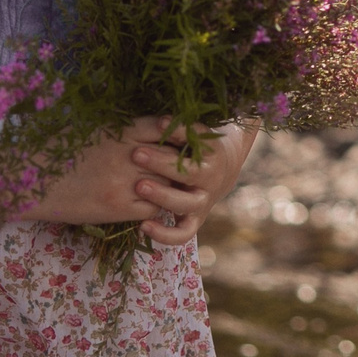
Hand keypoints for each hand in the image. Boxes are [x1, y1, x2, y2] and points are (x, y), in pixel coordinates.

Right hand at [6, 118, 183, 225]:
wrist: (29, 178)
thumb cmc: (57, 149)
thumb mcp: (92, 127)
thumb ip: (122, 129)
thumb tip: (148, 132)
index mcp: (121, 130)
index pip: (164, 127)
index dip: (175, 135)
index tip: (178, 141)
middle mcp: (128, 154)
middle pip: (172, 158)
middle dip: (177, 163)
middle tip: (182, 168)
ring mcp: (125, 182)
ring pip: (166, 186)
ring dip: (168, 188)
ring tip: (167, 189)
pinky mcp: (117, 208)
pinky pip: (151, 209)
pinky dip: (153, 207)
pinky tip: (146, 204)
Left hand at [126, 119, 255, 246]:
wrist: (220, 172)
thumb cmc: (197, 148)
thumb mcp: (194, 135)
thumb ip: (180, 129)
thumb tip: (161, 122)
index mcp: (212, 157)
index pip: (197, 144)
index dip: (178, 133)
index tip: (158, 124)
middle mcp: (210, 182)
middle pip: (189, 175)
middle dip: (162, 164)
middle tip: (136, 154)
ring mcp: (202, 203)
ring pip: (184, 204)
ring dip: (162, 196)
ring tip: (139, 186)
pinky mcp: (194, 221)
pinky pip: (182, 234)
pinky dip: (165, 234)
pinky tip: (143, 226)